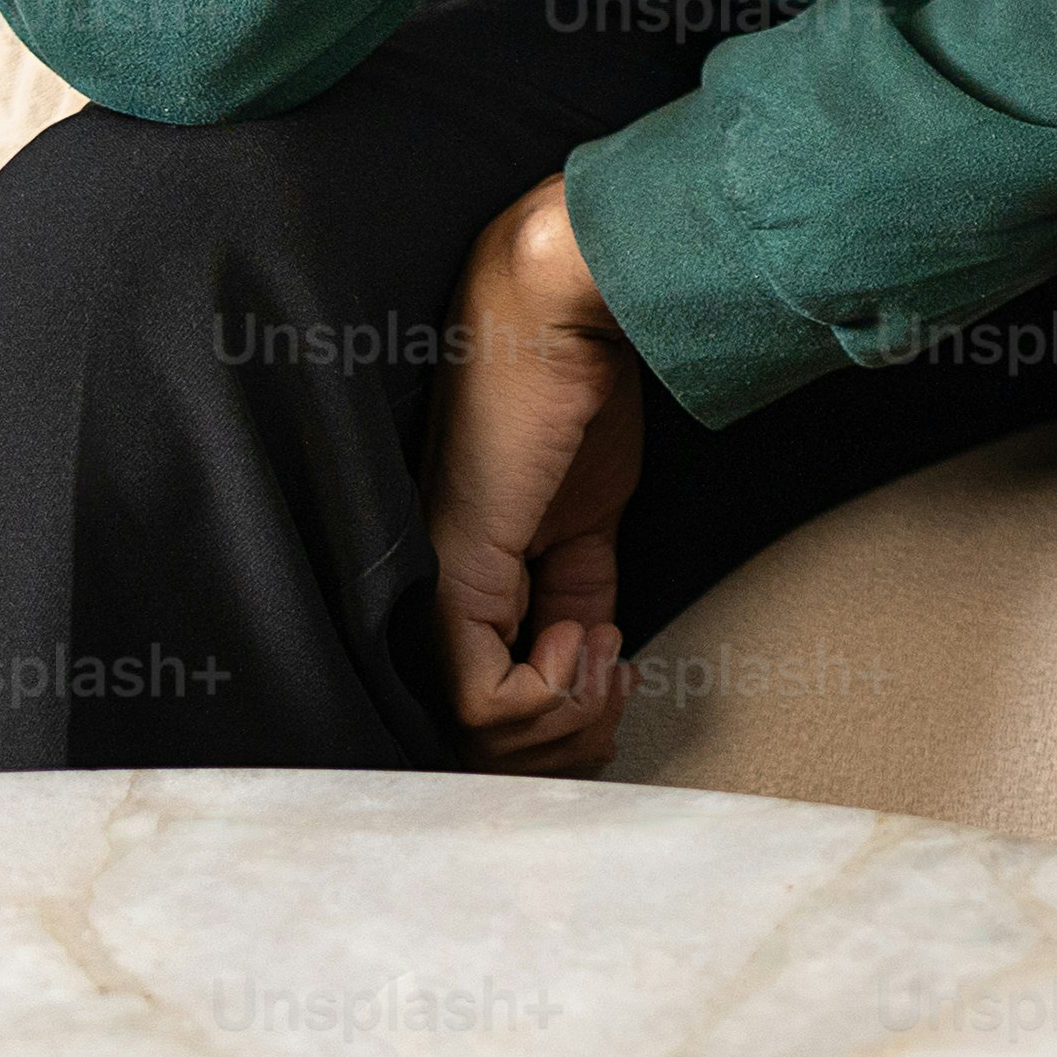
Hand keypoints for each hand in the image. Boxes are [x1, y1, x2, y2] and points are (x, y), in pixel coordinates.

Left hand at [431, 177, 643, 776]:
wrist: (566, 310)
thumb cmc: (578, 387)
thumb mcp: (591, 518)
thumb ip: (579, 590)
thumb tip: (592, 657)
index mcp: (471, 589)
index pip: (487, 715)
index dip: (563, 725)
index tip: (617, 673)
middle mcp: (440, 598)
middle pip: (481, 746)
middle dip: (566, 745)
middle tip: (610, 687)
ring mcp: (441, 588)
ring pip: (479, 739)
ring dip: (566, 720)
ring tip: (598, 657)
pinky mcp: (458, 572)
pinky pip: (483, 701)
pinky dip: (551, 694)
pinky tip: (580, 636)